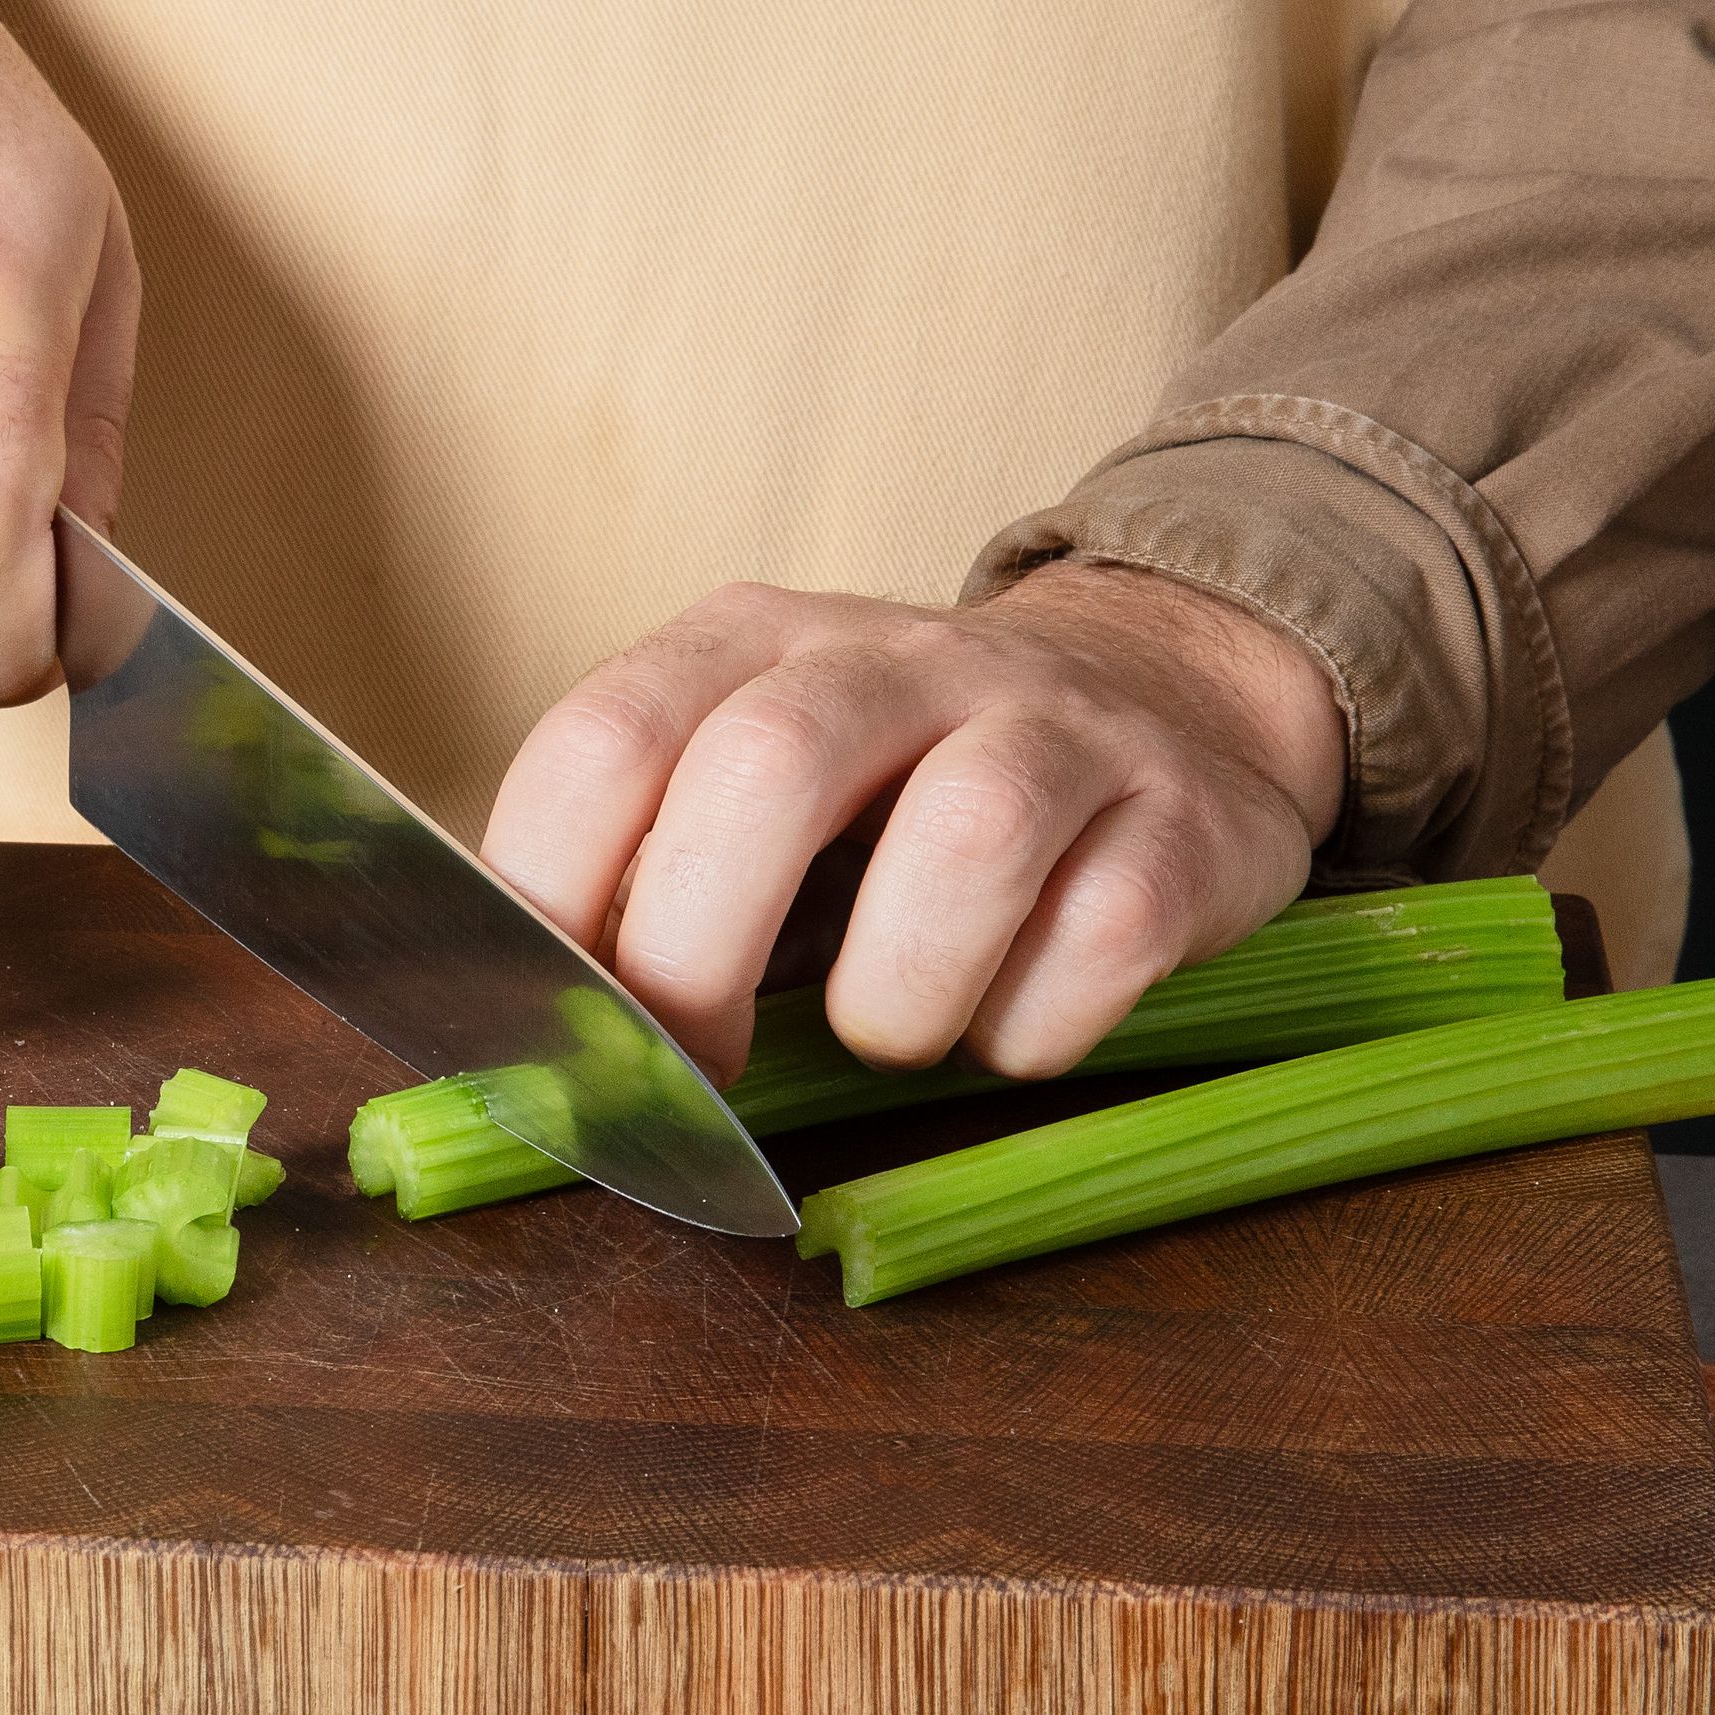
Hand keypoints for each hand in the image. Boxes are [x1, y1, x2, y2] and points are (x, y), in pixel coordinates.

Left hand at [482, 565, 1347, 1080]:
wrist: (1159, 703)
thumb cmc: (897, 797)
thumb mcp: (746, 795)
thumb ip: (638, 883)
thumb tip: (530, 1045)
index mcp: (749, 644)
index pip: (604, 740)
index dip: (552, 901)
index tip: (557, 1027)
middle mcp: (896, 656)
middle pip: (767, 769)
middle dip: (699, 955)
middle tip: (698, 1070)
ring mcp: (1052, 723)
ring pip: (961, 841)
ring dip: (897, 995)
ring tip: (892, 1030)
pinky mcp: (1183, 813)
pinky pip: (1099, 935)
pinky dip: (1036, 1024)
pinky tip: (1015, 1020)